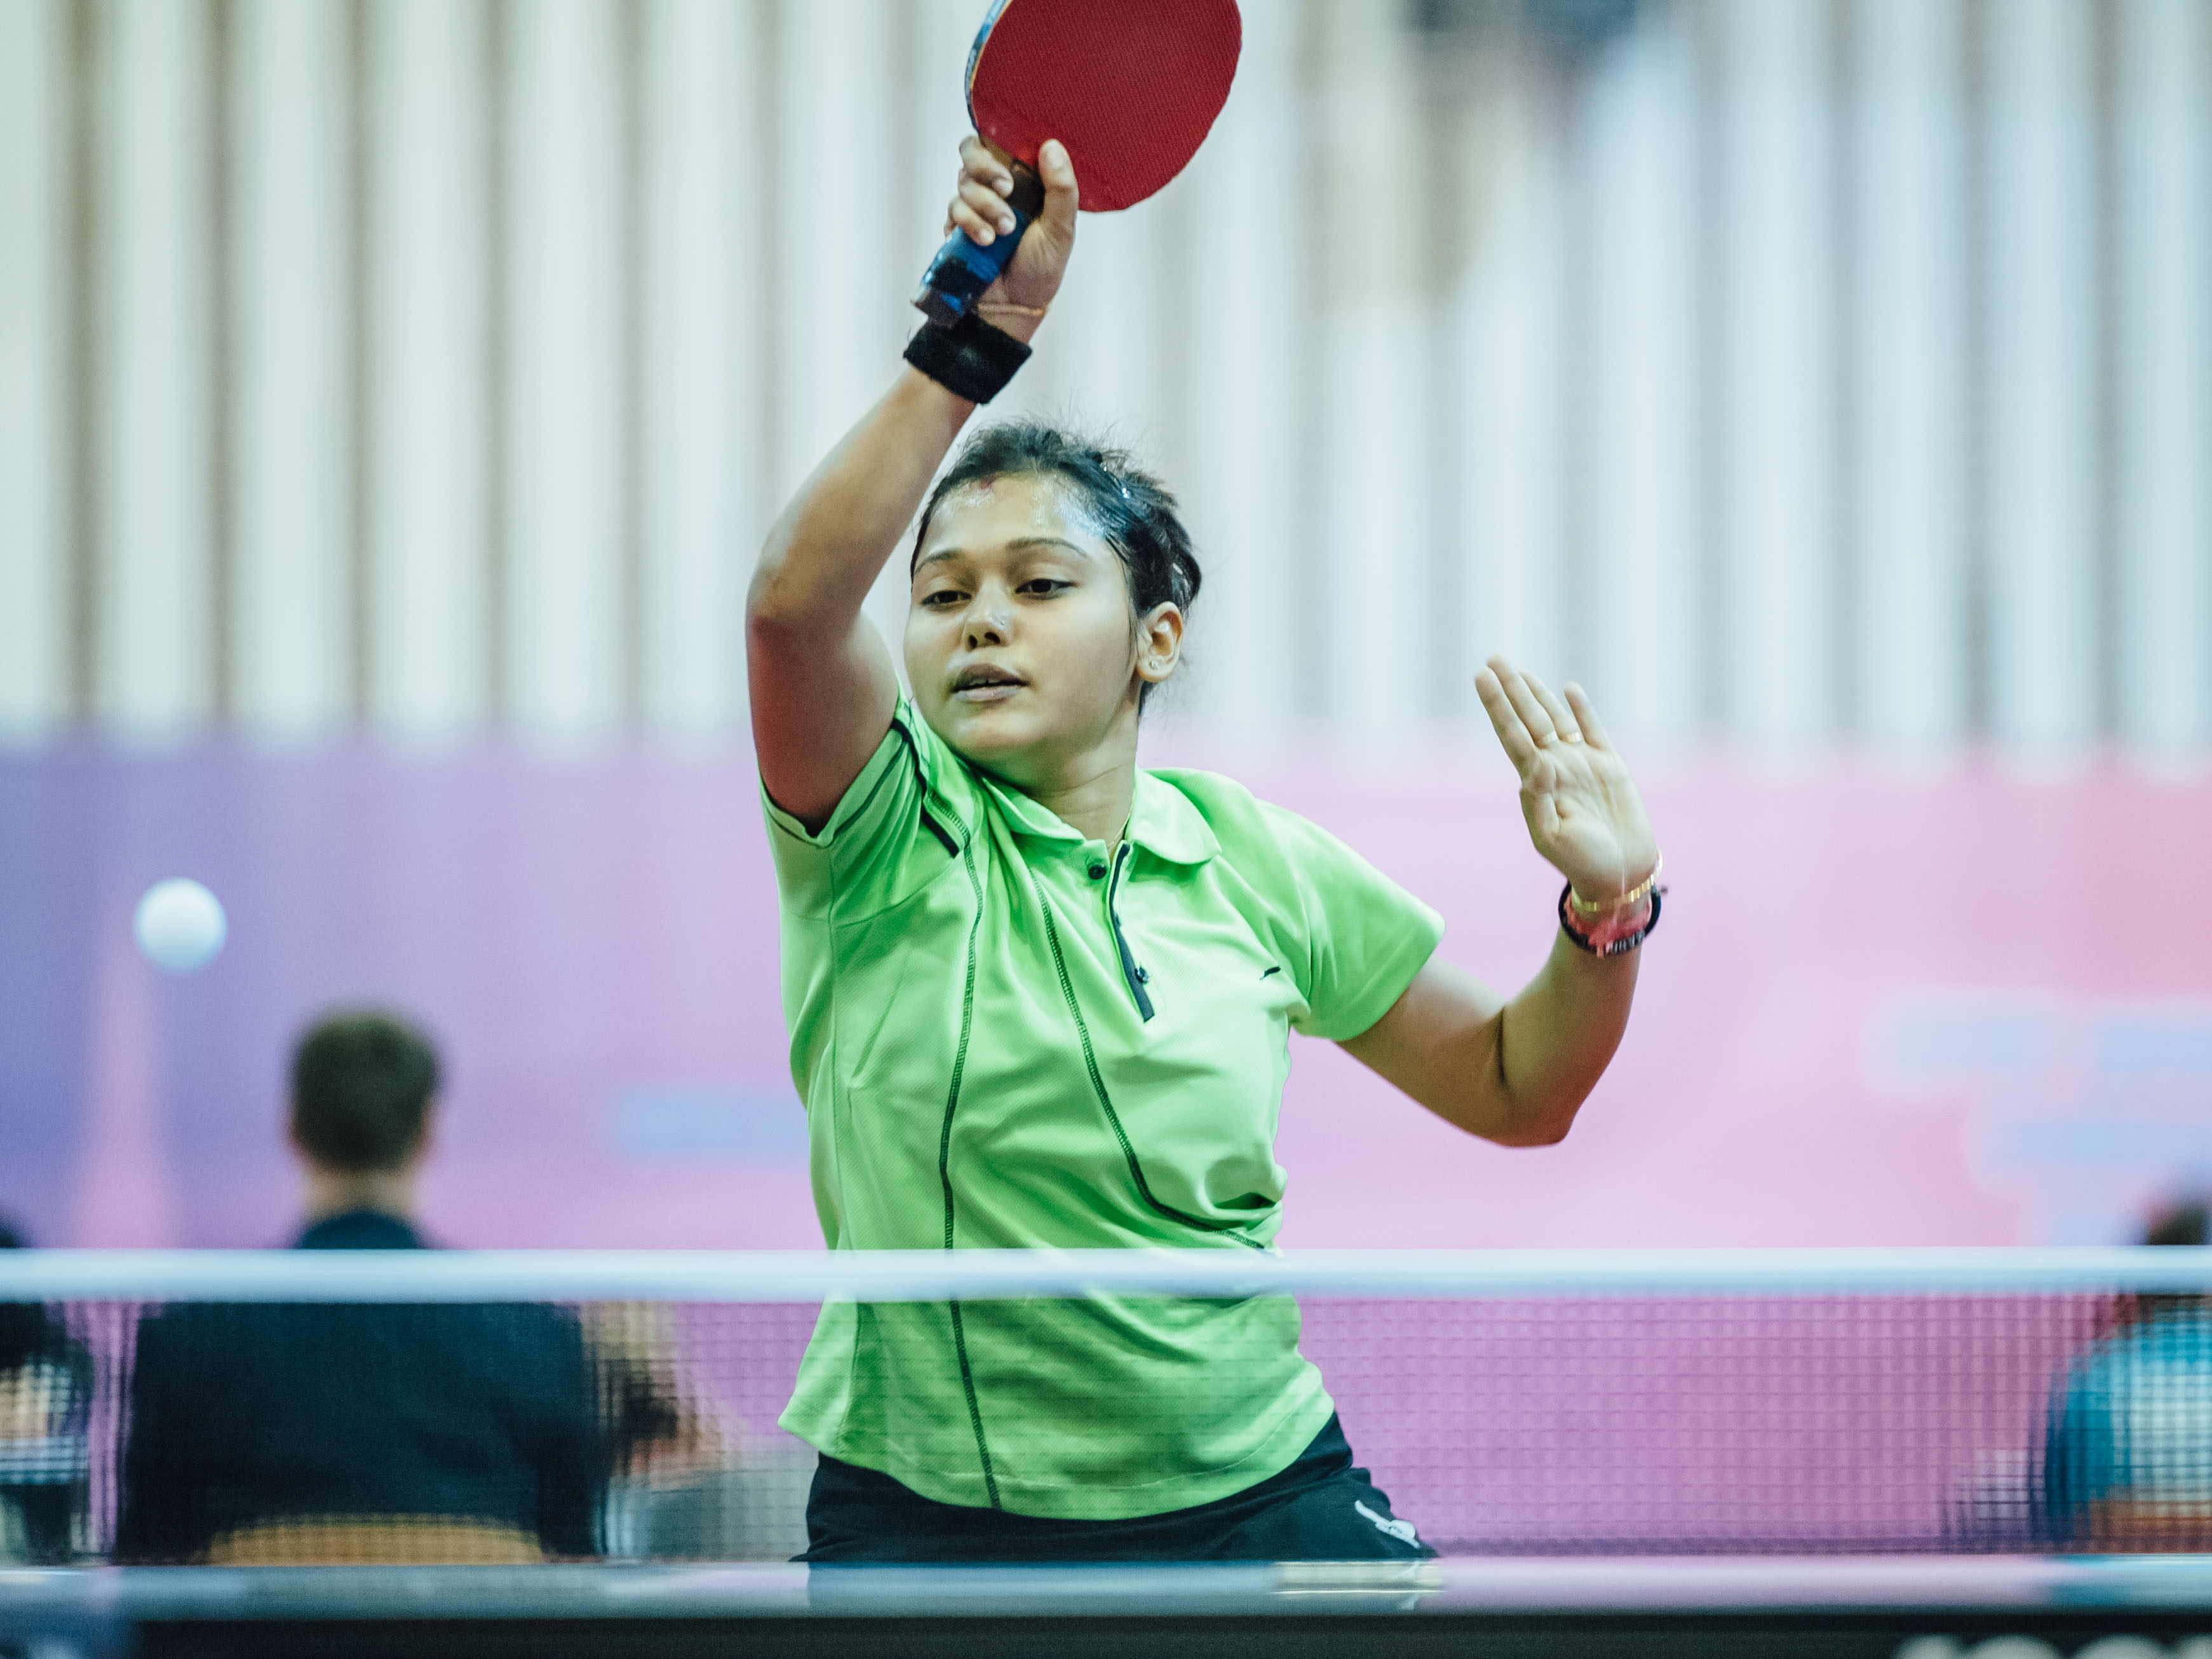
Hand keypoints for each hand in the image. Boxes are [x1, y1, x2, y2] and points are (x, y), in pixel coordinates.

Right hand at [944, 136, 1078, 329]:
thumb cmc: (1042, 269)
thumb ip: (1061, 189)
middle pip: (973, 152)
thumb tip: (1052, 146)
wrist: (1013, 307)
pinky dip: (968, 223)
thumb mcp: (1061, 230)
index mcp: (1025, 179)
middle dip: (986, 168)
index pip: (1004, 141)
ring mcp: (975, 204)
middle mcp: (997, 186)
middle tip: (1006, 189)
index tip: (1015, 160)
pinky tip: (985, 241)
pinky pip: (953, 208)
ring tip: (1002, 234)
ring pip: (964, 183)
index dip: (1001, 141)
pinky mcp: (957, 225)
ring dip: (983, 206)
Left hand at [1476, 655, 1658, 904]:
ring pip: (1555, 719)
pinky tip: (1568, 688)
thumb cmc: (1582, 863)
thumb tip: (1538, 761)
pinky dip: (1582, 709)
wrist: (1621, 874)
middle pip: (1528, 719)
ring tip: (1518, 669)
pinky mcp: (1610, 766)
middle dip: (1511, 689)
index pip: (1512, 735)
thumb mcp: (1552, 837)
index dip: (1497, 705)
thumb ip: (1539, 799)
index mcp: (1537, 782)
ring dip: (1538, 694)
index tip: (1481, 677)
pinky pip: (1593, 729)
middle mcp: (1556, 766)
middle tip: (1492, 658)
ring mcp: (1582, 763)